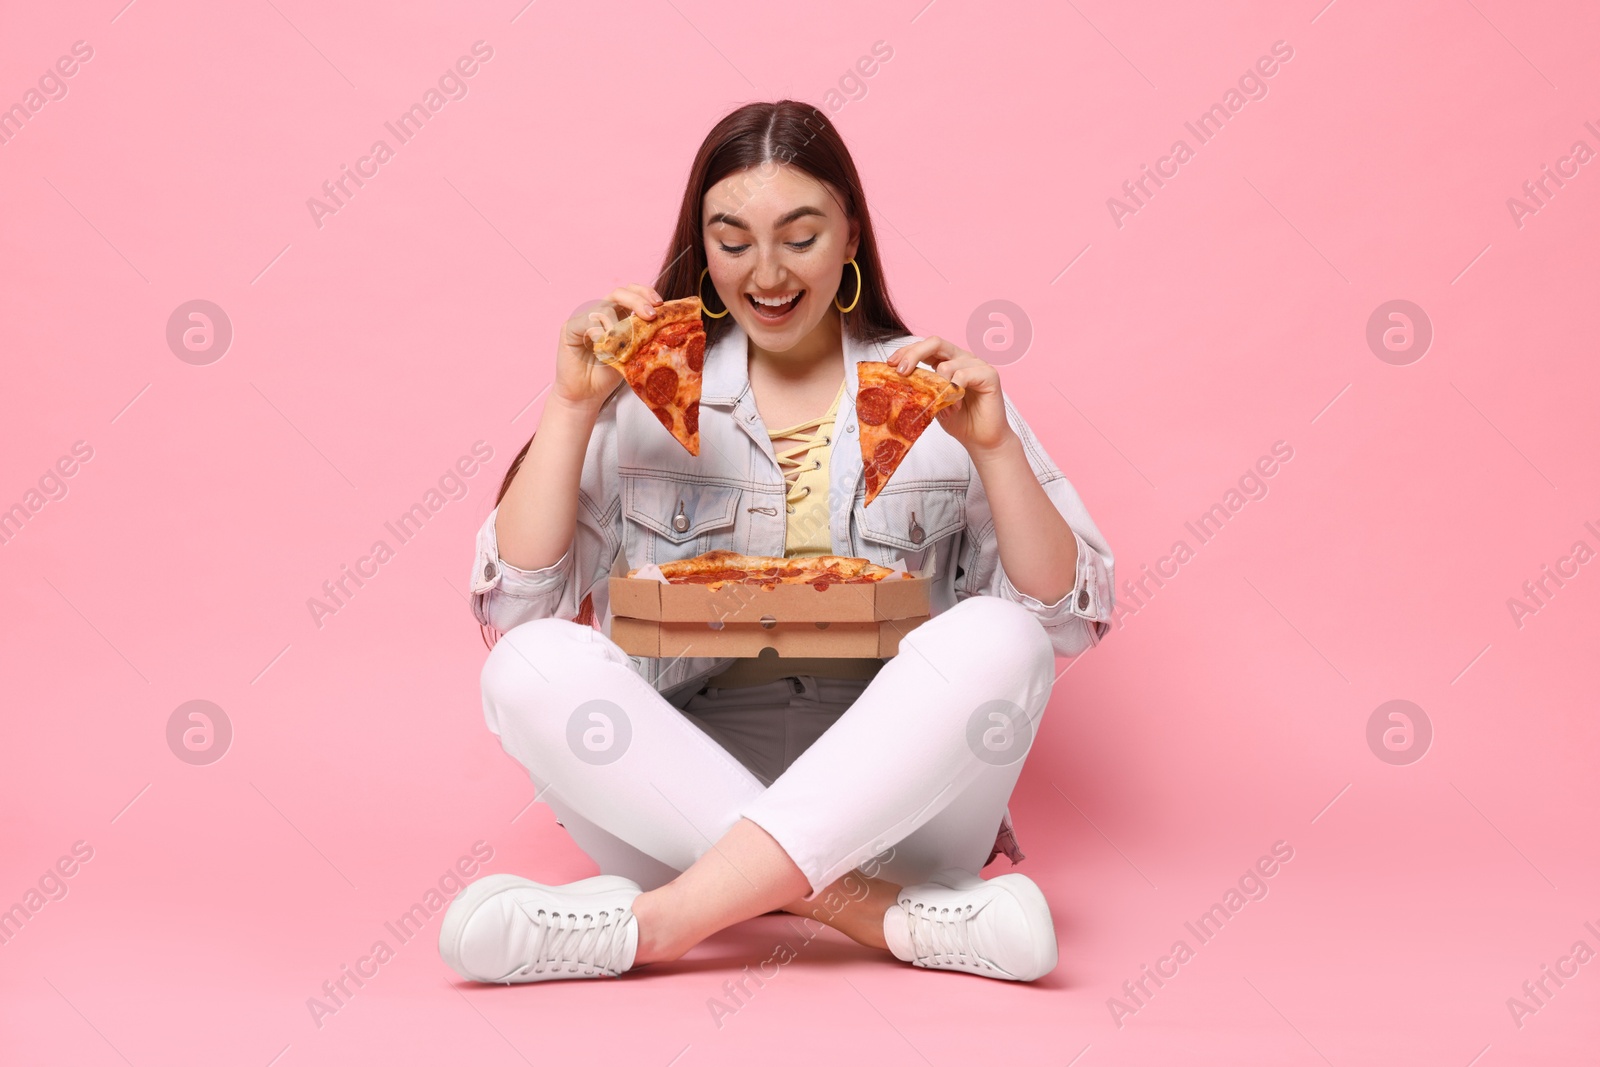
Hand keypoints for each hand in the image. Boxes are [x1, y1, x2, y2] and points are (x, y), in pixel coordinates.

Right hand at [553, 283, 662, 407]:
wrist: (586, 396)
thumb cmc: (608, 376)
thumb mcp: (632, 354)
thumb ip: (642, 337)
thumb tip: (666, 326)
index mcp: (617, 314)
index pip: (631, 293)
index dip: (645, 294)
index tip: (660, 305)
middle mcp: (600, 312)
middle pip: (619, 293)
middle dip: (638, 300)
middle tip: (651, 314)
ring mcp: (584, 318)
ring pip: (605, 307)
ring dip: (621, 324)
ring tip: (627, 343)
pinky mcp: (569, 328)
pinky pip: (588, 322)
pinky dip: (601, 334)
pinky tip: (607, 348)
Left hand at [888, 336, 1013, 454]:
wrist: (981, 439)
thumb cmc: (959, 420)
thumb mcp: (932, 402)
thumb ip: (921, 388)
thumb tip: (895, 380)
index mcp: (948, 361)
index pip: (925, 347)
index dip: (907, 351)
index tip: (890, 364)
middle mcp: (962, 358)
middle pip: (935, 342)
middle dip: (914, 354)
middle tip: (901, 371)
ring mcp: (977, 364)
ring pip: (947, 364)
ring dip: (939, 387)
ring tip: (943, 406)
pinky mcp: (989, 375)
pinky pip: (964, 375)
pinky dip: (955, 391)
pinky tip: (956, 404)